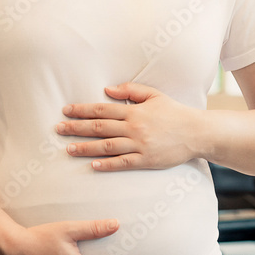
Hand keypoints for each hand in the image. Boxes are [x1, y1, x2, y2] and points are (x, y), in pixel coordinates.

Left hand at [55, 83, 204, 170]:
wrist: (197, 132)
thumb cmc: (175, 113)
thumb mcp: (154, 95)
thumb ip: (131, 91)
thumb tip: (107, 90)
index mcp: (134, 111)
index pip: (102, 109)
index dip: (82, 110)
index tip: (66, 111)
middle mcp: (134, 128)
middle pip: (99, 127)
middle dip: (76, 128)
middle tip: (58, 129)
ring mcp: (140, 145)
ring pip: (107, 146)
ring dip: (86, 147)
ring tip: (68, 148)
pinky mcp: (146, 160)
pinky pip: (123, 163)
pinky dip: (107, 164)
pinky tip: (93, 165)